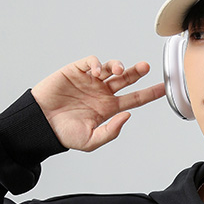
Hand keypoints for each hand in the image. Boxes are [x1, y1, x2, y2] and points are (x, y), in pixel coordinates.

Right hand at [31, 56, 165, 151]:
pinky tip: (97, 72)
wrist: (40, 125)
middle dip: (137, 72)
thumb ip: (111, 131)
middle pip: (126, 79)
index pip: (134, 99)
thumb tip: (127, 116)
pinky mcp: (75, 71)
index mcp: (107, 108)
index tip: (163, 89)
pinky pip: (91, 63)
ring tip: (120, 70)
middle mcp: (101, 93)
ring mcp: (89, 81)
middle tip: (146, 68)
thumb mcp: (90, 141)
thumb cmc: (62, 134)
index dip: (149, 94)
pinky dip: (96, 64)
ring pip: (110, 68)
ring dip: (118, 66)